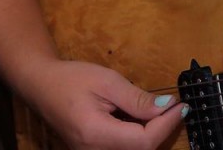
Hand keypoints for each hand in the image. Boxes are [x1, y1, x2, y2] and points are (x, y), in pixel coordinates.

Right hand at [24, 59, 185, 149]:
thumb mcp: (107, 81)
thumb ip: (136, 98)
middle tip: (173, 107)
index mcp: (96, 134)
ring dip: (150, 134)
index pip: (144, 141)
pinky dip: (137, 137)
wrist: (41, 85)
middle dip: (161, 130)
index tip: (181, 106)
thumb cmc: (71, 78)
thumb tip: (166, 107)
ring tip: (158, 111)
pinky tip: (140, 118)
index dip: (166, 125)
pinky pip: (123, 149)